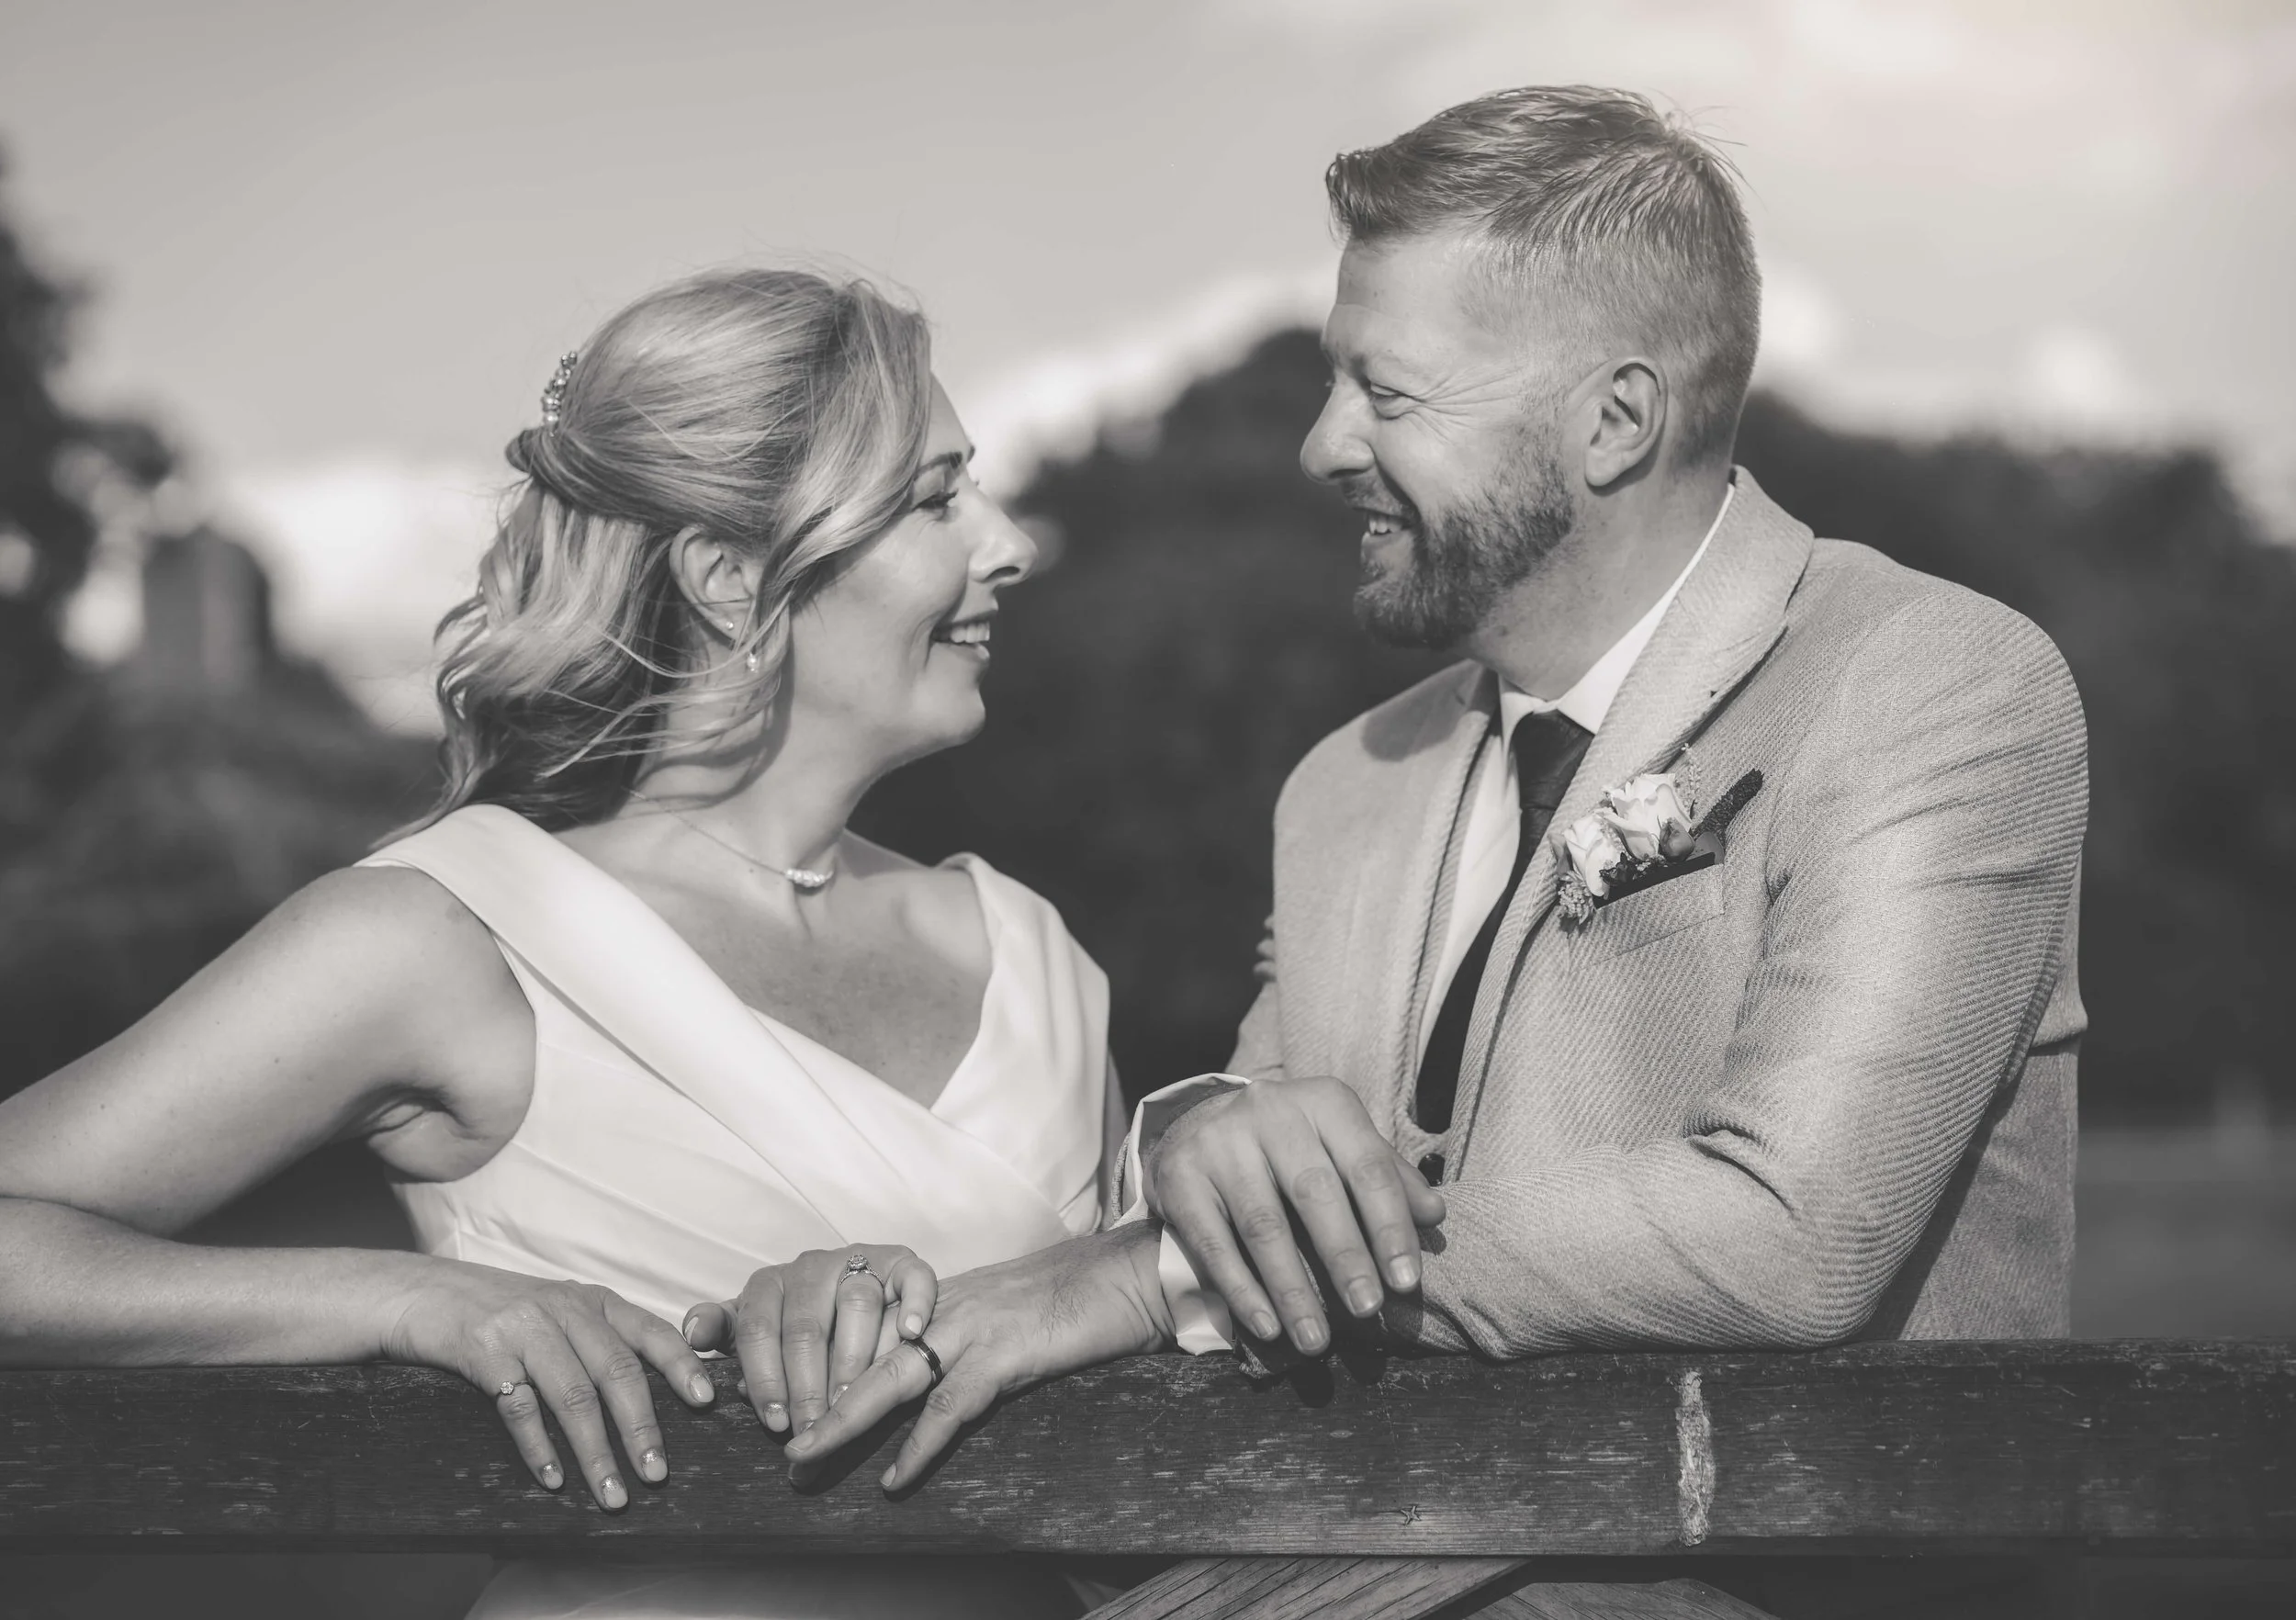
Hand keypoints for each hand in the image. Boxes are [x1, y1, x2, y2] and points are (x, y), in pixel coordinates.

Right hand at [385, 1261, 716, 1509]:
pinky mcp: (483, 1350)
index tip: (706, 1401)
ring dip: (596, 1452)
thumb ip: (598, 1341)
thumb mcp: (557, 1313)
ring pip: (574, 1396)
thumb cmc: (498, 1314)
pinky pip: (521, 1406)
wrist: (419, 1294)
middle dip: (642, 1428)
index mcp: (592, 1301)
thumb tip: (649, 1398)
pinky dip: (540, 1447)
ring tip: (613, 1495)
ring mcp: (523, 1327)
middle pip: (616, 1372)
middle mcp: (564, 1309)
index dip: (681, 1366)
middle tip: (658, 1474)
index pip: (650, 1332)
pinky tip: (554, 1479)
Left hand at [681, 1244, 934, 1437]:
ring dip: (854, 1356)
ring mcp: (859, 1259)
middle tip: (813, 1429)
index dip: (765, 1378)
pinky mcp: (902, 1261)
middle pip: (806, 1325)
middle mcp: (812, 1266)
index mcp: (769, 1283)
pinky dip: (914, 1302)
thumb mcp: (755, 1329)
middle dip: (808, 1384)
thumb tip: (693, 1333)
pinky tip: (910, 1333)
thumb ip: (725, 1332)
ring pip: (856, 1302)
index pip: (756, 1329)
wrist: (856, 1289)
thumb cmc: (796, 1325)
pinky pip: (912, 1276)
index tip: (774, 1423)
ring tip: (852, 1399)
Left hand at [784, 1222, 1168, 1490]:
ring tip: (806, 1455)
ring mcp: (971, 1329)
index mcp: (938, 1300)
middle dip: (813, 1396)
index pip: (863, 1331)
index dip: (819, 1365)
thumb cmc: (1069, 1298)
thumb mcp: (997, 1312)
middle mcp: (943, 1309)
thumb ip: (955, 1338)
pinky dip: (920, 1445)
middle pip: (860, 1353)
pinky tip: (896, 1478)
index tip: (781, 1400)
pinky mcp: (1005, 1354)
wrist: (1125, 1275)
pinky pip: (950, 1406)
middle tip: (777, 1438)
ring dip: (843, 1419)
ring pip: (889, 1378)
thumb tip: (920, 1375)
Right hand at [1145, 1074, 1443, 1353]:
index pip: (1367, 1166)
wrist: (1199, 1127)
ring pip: (1264, 1226)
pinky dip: (1243, 1291)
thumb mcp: (1341, 1148)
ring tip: (1316, 1342)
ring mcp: (1219, 1142)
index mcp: (1323, 1102)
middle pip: (1315, 1194)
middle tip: (1366, 1311)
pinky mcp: (1179, 1177)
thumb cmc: (1291, 1147)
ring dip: (1293, 1291)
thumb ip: (1388, 1178)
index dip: (1390, 1227)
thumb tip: (1436, 1214)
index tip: (1407, 1283)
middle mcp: (1269, 1111)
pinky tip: (1267, 1327)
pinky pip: (1214, 1244)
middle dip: (1346, 1258)